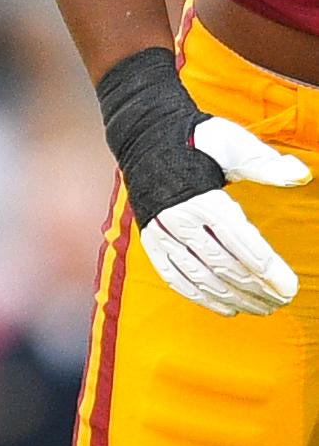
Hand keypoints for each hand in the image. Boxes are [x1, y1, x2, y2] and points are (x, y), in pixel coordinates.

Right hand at [134, 117, 307, 317]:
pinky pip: (176, 278)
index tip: (290, 287)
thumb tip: (301, 175)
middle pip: (223, 265)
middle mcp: (177, 220)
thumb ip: (266, 164)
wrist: (144, 137)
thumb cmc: (196, 140)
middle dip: (256, 288)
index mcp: (201, 198)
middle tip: (283, 300)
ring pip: (201, 278)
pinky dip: (202, 297)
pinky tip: (227, 308)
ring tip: (262, 308)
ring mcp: (161, 234)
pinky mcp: (151, 242)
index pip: (240, 242)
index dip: (267, 268)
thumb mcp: (232, 143)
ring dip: (234, 298)